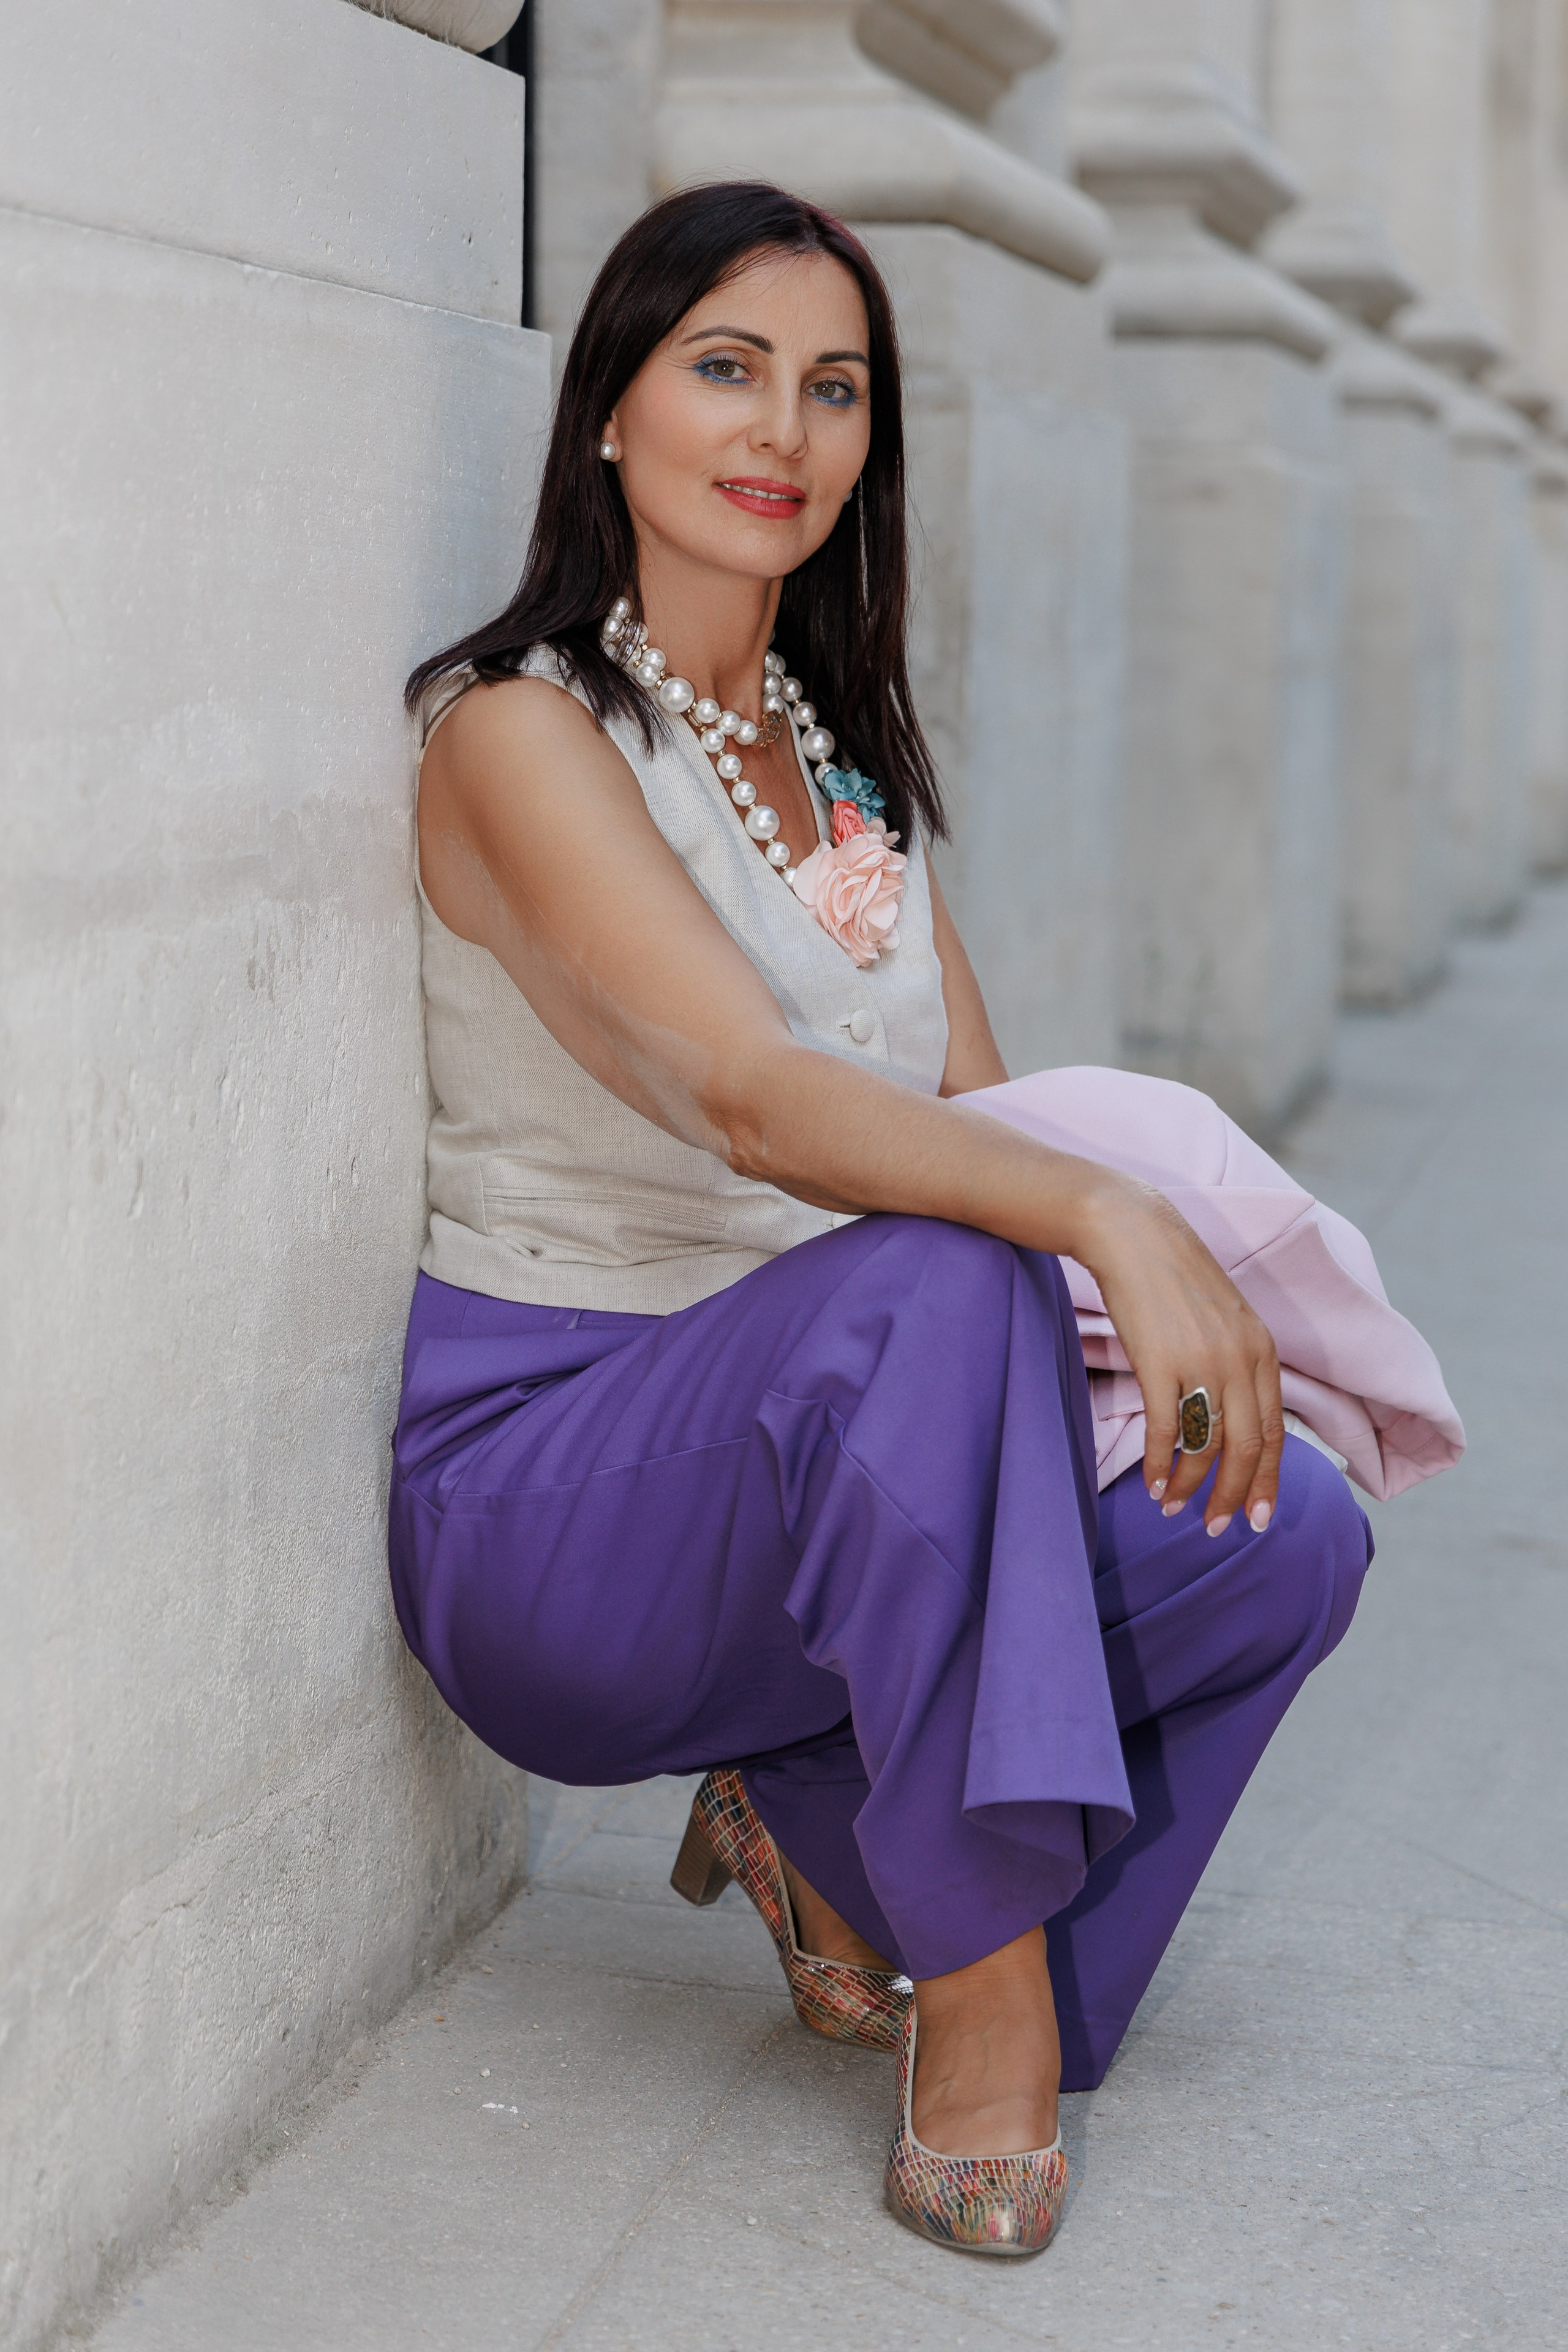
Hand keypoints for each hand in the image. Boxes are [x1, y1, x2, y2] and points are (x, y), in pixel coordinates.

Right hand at [1073, 1176, 1284, 1535]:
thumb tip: (1233, 1420)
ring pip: (1206, 1446)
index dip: (1268, 1482)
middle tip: (1217, 1529)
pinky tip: (1153, 1484)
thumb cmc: (1173, 1278)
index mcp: (1262, 1352)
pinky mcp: (1160, 1362)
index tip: (1258, 1518)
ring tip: (1174, 1508)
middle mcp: (1241, 1360)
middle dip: (1234, 1497)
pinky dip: (1162, 1465)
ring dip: (1190, 1486)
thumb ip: (1238, 1365)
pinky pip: (1168, 1430)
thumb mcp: (1224, 1321)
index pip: (1275, 1433)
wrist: (1133, 1233)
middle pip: (1247, 1449)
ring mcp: (1203, 1361)